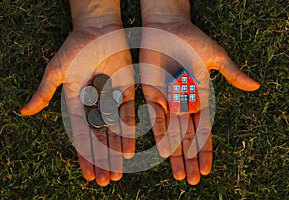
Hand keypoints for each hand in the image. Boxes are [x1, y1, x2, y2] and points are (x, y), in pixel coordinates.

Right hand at [21, 0, 134, 185]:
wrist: (98, 31)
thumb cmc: (76, 48)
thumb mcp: (57, 71)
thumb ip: (44, 92)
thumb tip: (23, 112)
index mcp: (76, 103)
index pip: (81, 135)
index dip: (84, 155)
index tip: (87, 174)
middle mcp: (94, 105)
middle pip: (99, 138)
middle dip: (101, 160)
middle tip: (105, 182)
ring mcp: (111, 100)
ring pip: (114, 132)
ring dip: (115, 153)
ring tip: (117, 174)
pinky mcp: (126, 91)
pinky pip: (128, 115)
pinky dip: (128, 133)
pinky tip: (128, 151)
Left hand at [140, 0, 259, 184]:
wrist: (166, 28)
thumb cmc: (192, 40)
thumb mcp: (214, 56)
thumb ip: (231, 73)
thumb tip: (256, 85)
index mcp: (200, 98)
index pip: (204, 130)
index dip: (204, 150)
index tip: (205, 169)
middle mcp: (184, 104)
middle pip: (188, 137)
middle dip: (189, 159)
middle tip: (190, 181)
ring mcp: (168, 100)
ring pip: (172, 133)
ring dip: (174, 154)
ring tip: (177, 174)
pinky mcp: (152, 94)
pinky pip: (155, 118)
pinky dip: (159, 134)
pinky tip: (162, 152)